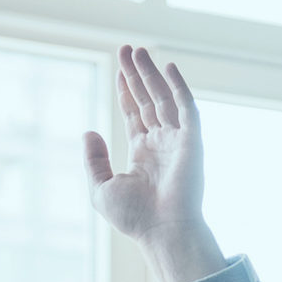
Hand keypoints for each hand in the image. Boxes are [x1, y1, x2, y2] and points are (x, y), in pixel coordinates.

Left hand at [84, 46, 223, 281]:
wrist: (163, 232)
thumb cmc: (134, 217)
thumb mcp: (101, 187)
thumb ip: (93, 159)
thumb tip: (89, 131)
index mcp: (143, 153)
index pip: (135, 113)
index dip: (127, 91)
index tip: (120, 70)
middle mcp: (162, 144)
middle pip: (149, 100)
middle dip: (137, 75)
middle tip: (127, 49)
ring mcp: (178, 142)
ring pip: (164, 98)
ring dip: (152, 74)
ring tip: (139, 51)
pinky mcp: (192, 142)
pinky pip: (187, 108)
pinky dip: (179, 87)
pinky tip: (168, 68)